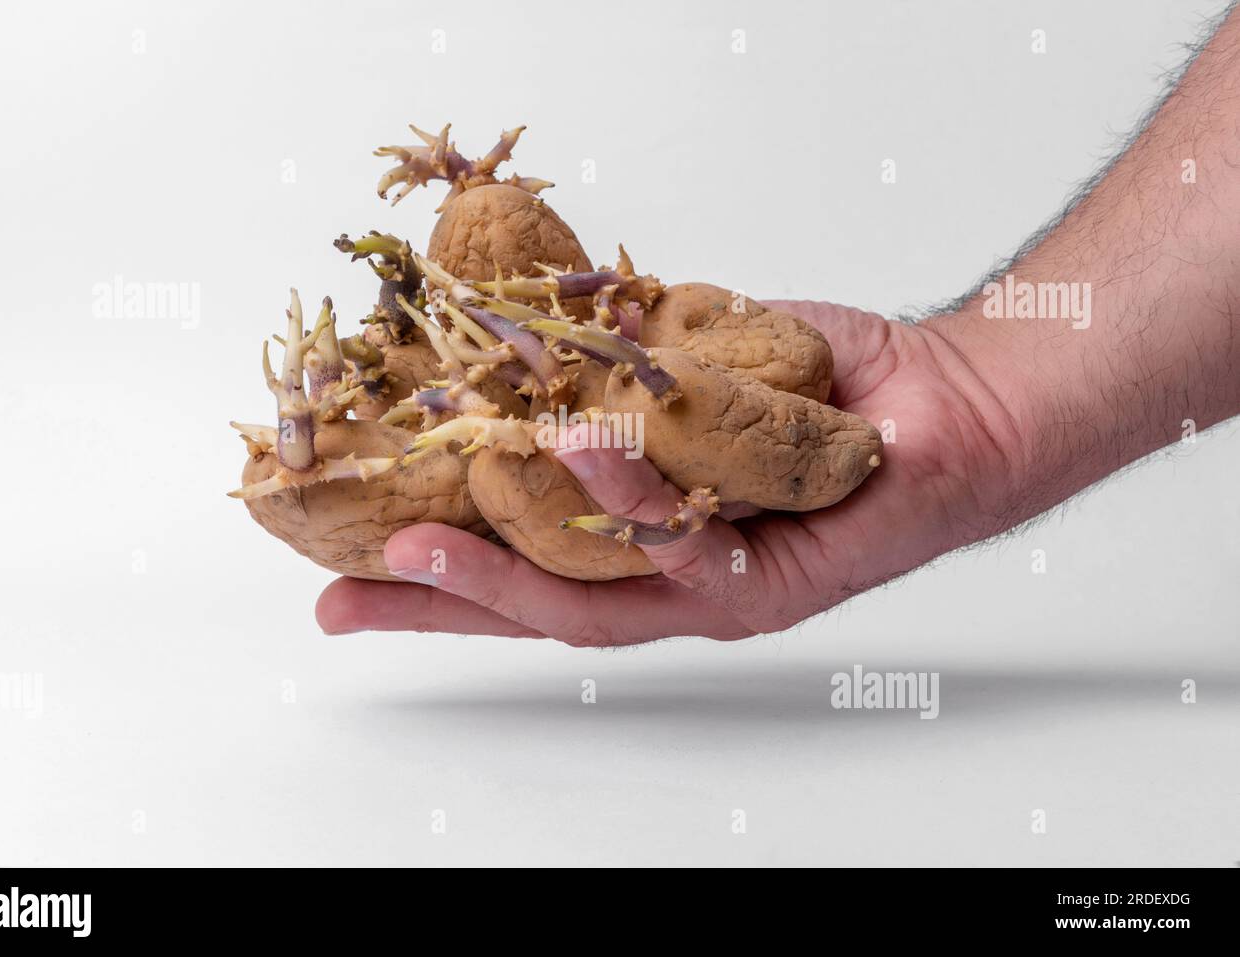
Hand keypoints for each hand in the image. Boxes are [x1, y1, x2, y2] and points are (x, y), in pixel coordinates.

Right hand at [315, 301, 1022, 644]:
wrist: (945, 398)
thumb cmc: (822, 386)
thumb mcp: (689, 363)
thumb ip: (613, 372)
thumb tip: (518, 341)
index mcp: (640, 534)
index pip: (521, 558)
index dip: (435, 571)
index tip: (344, 567)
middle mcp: (671, 577)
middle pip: (533, 605)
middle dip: (437, 603)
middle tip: (349, 592)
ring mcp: (717, 590)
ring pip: (592, 596)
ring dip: (501, 570)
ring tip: (422, 537)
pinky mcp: (771, 582)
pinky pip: (685, 547)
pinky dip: (627, 499)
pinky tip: (580, 448)